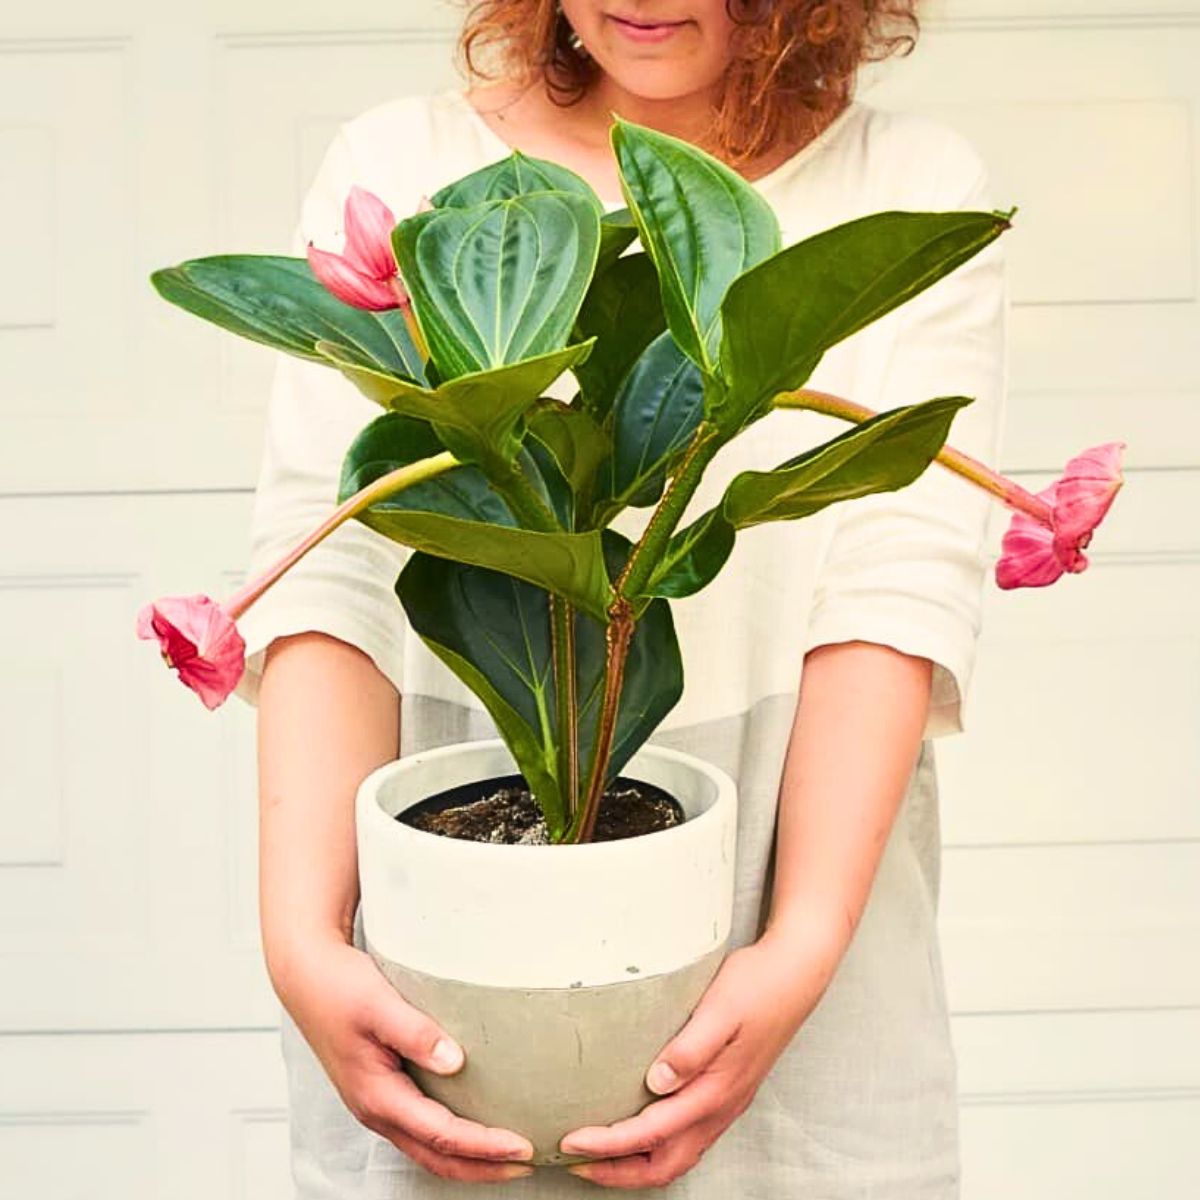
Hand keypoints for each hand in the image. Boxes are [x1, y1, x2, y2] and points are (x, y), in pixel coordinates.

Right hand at [270, 930, 534, 1182]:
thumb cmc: (339, 987)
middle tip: (528, 1163)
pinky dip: (450, 1141)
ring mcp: (377, 1104)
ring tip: (508, 1156)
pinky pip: (420, 1131)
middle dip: (482, 1167)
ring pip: (427, 1150)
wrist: (306, 976)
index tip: (522, 1145)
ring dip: (468, 1160)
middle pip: (436, 1157)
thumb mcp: (378, 1004)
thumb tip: (456, 1062)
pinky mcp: (381, 1091)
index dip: (483, 1145)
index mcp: (377, 1095)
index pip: (440, 1135)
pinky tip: (472, 1127)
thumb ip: (416, 1033)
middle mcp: (376, 1110)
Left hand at [558, 923, 842, 1187]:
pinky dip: (657, 1147)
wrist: (796, 972)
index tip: (571, 1142)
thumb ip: (690, 1048)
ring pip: (678, 1156)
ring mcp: (728, 1102)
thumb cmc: (756, 984)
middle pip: (665, 1163)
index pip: (653, 1132)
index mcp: (717, 1089)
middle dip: (618, 1170)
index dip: (609, 1143)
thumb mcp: (720, 1008)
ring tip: (599, 1156)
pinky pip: (689, 1139)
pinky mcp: (728, 1091)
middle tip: (575, 1162)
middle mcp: (722, 1106)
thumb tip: (656, 1083)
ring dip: (637, 1163)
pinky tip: (640, 1130)